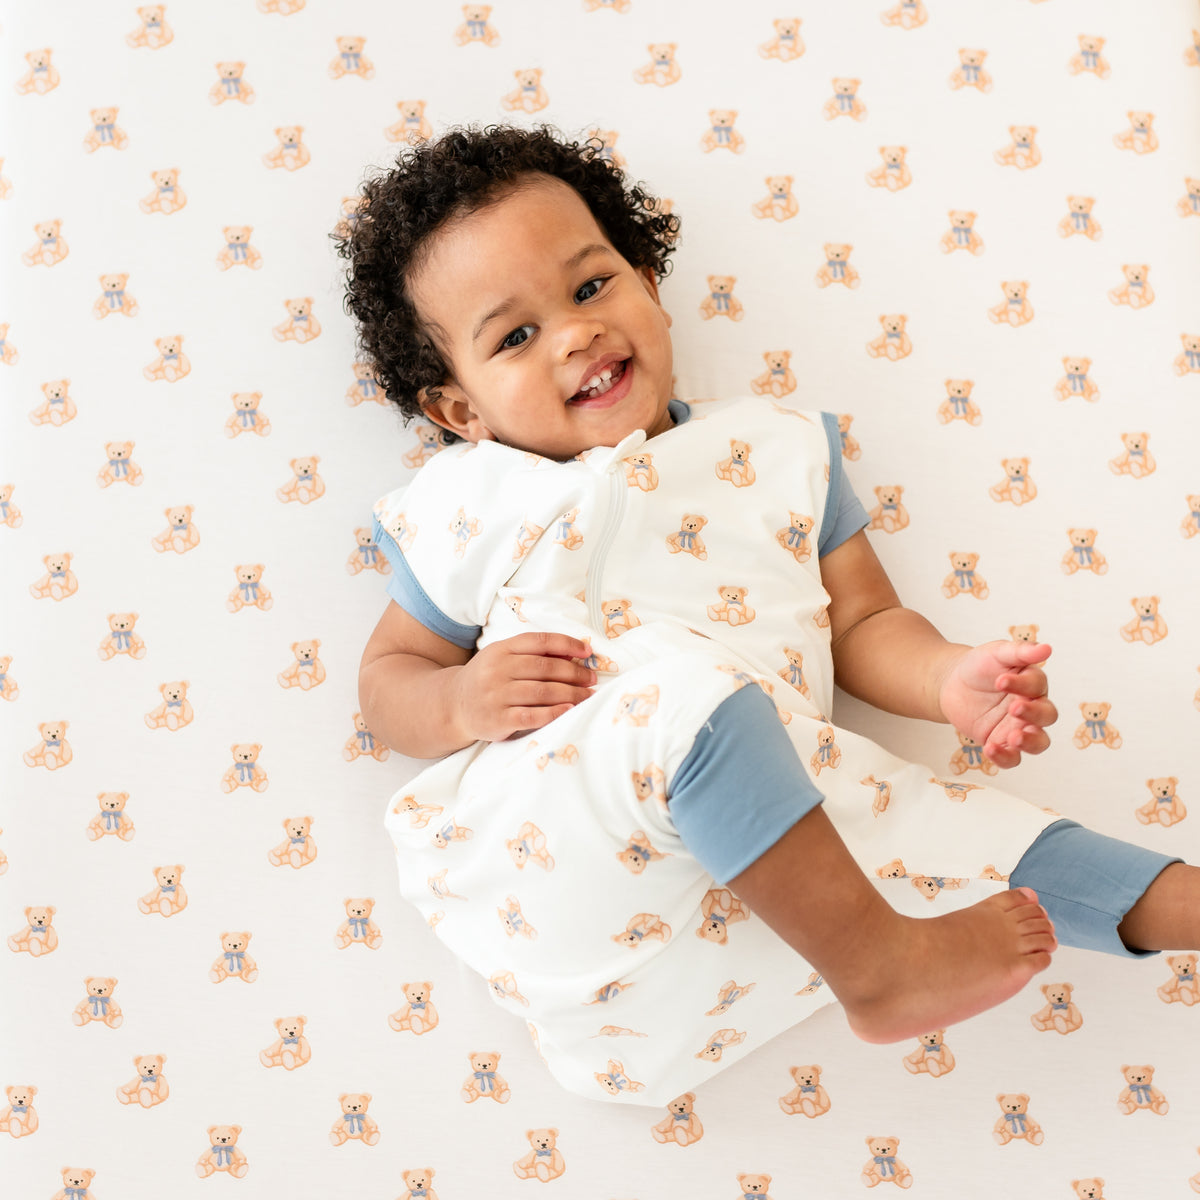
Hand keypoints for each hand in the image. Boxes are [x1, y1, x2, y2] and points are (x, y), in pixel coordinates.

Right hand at [452, 632, 596, 742]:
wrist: (454, 706)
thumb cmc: (487, 679)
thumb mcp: (501, 657)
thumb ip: (531, 654)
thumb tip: (572, 655)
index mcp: (500, 649)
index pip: (539, 641)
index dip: (567, 644)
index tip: (588, 651)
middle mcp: (497, 670)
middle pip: (545, 668)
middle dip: (575, 673)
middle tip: (592, 678)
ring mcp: (496, 696)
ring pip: (543, 692)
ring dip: (571, 694)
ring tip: (588, 695)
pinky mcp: (498, 720)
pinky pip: (532, 716)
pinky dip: (554, 713)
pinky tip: (569, 710)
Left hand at [937, 641, 1056, 768]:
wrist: (952, 682)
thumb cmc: (980, 665)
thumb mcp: (996, 653)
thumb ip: (1020, 651)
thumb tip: (1046, 648)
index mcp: (1033, 684)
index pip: (1038, 686)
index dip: (1022, 685)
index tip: (1000, 681)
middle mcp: (1031, 707)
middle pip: (1047, 716)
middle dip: (1033, 714)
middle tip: (1014, 708)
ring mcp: (1017, 727)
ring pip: (1038, 742)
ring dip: (1030, 742)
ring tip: (1014, 738)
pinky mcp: (1001, 742)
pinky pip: (1012, 758)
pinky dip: (1005, 757)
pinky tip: (990, 748)